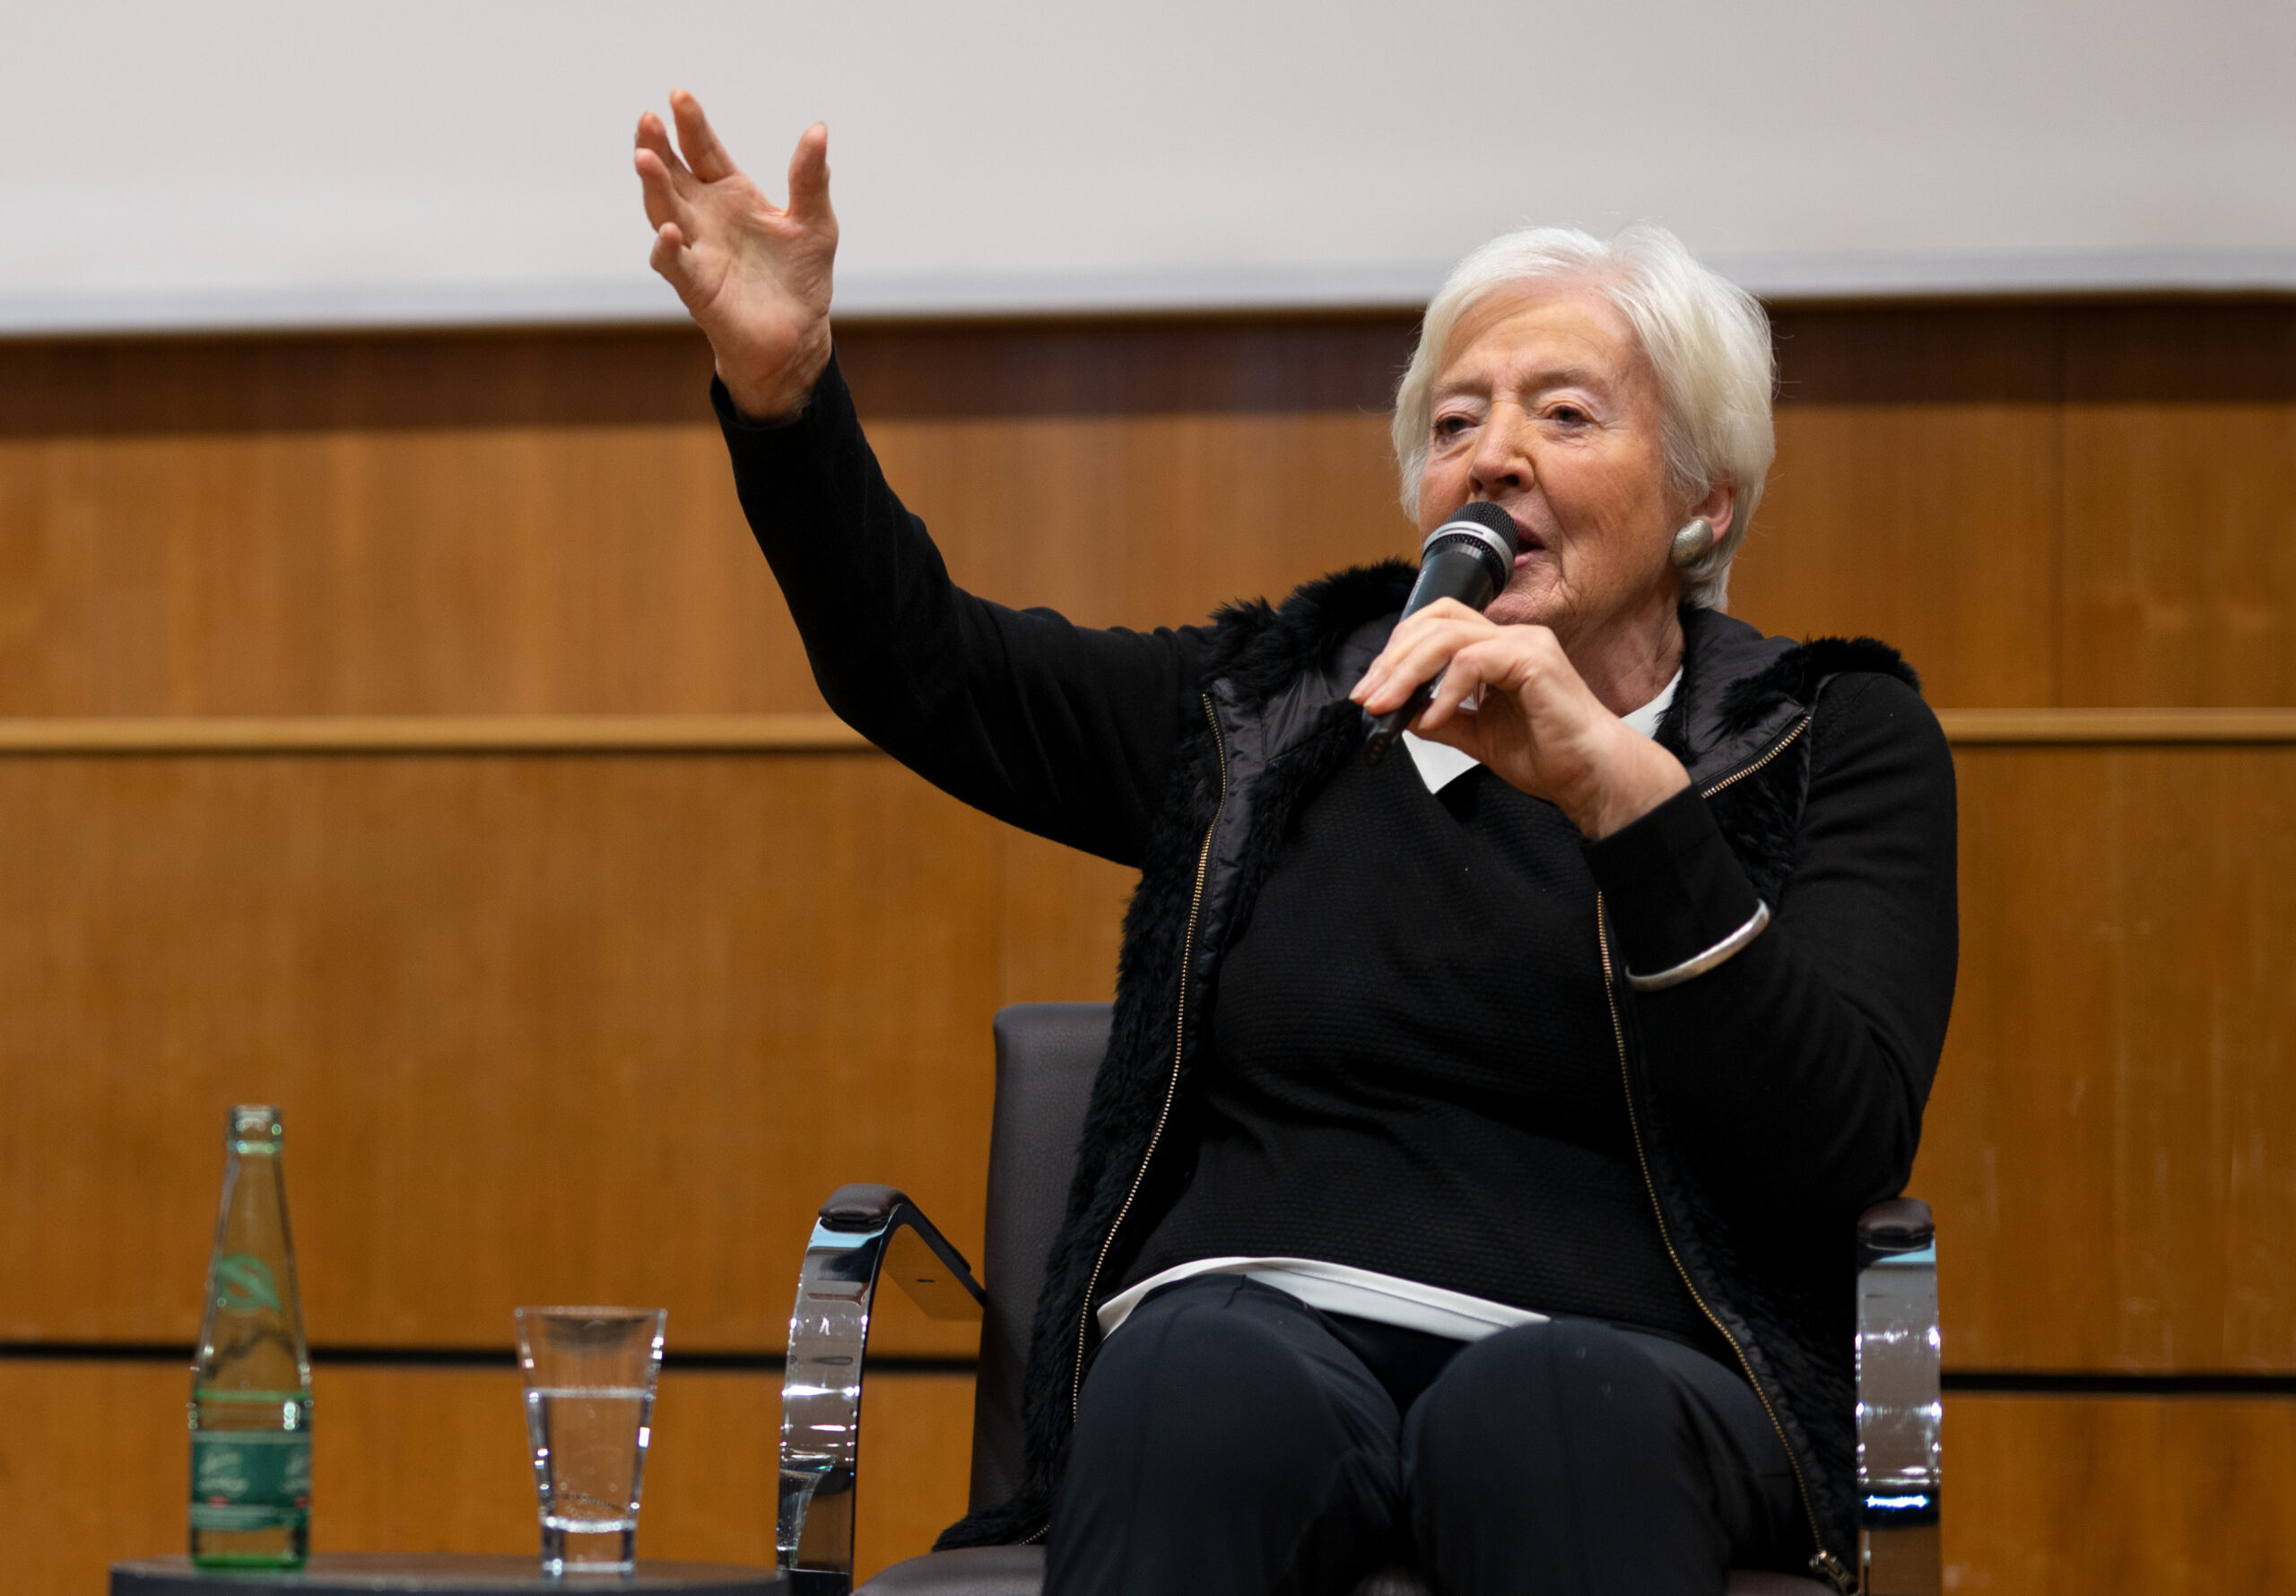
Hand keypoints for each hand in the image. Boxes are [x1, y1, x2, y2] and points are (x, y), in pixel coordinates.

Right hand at [635, 90, 836, 420]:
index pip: (703, 150)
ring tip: (645, 159)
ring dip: (654, 187)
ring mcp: (697, 251)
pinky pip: (676, 265)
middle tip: (647, 120)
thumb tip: (818, 129)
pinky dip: (670, 249)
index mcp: (731, 195)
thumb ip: (810, 179)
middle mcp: (705, 218)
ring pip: (664, 212)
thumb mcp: (815, 223)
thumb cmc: (800, 279)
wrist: (798, 337)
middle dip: (657, 147)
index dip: (690, 125)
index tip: (678, 96)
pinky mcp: (697, 287)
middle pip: (673, 175)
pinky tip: (672, 231)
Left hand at [1349, 601, 1689, 838]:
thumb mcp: (1477, 735)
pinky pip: (1473, 662)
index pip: (1436, 626)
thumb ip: (1440, 717)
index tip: (1371, 691)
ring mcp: (1525, 644)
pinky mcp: (1534, 660)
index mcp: (1499, 649)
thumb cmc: (1549, 755)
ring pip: (1448, 636)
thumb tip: (1399, 710)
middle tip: (1369, 696)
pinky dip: (1445, 690)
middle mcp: (1512, 637)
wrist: (1591, 777)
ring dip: (1408, 671)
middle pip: (1435, 620)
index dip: (1397, 653)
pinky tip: (1432, 719)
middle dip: (1393, 659)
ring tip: (1388, 705)